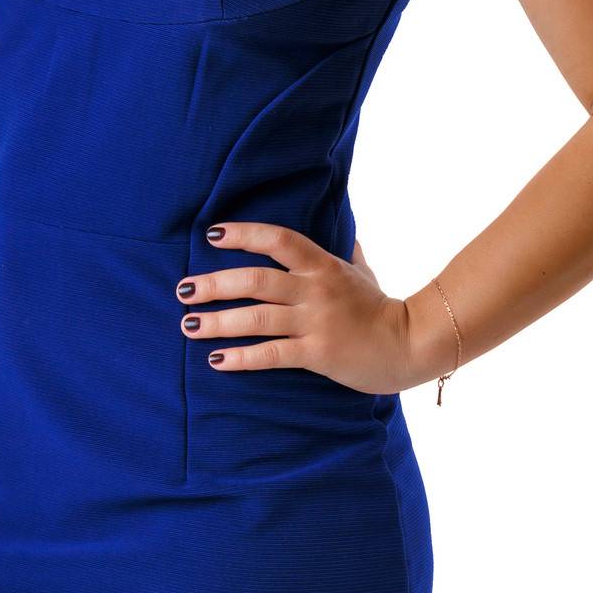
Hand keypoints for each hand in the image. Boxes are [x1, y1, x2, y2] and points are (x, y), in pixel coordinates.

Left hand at [175, 221, 413, 394]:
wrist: (410, 344)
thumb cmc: (381, 306)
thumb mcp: (362, 271)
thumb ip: (347, 252)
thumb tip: (346, 233)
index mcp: (322, 263)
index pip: (277, 239)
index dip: (243, 233)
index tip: (211, 233)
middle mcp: (315, 289)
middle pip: (256, 280)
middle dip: (214, 283)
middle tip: (182, 289)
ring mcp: (315, 322)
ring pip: (257, 318)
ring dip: (218, 320)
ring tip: (188, 324)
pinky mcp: (317, 354)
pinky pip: (272, 354)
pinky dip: (241, 357)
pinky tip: (216, 359)